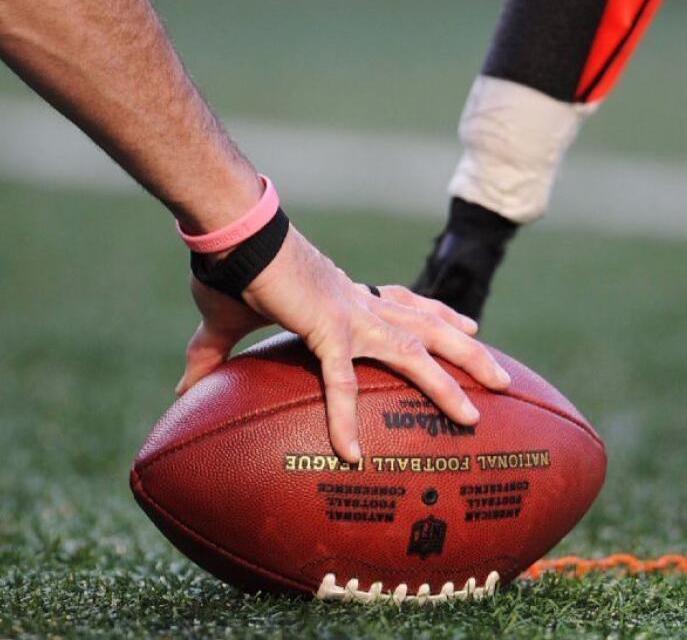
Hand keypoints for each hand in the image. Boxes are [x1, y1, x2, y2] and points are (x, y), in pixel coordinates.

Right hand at [176, 227, 510, 462]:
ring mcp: (351, 315)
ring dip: (449, 381)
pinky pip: (341, 381)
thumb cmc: (231, 268)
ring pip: (415, 351)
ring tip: (478, 414)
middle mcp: (360, 303)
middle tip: (504, 377)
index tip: (466, 326)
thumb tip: (182, 389)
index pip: (404, 303)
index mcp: (347, 295)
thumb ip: (212, 357)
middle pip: (429, 328)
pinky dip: (345, 417)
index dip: (438, 315)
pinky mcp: (327, 326)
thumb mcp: (226, 321)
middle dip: (468, 352)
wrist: (230, 232)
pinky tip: (351, 453)